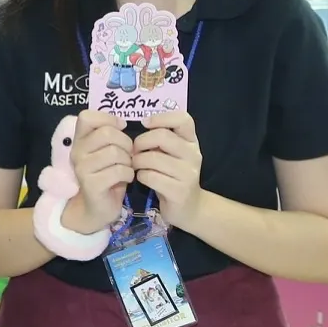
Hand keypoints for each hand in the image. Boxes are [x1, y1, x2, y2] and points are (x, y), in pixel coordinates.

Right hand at [66, 109, 131, 233]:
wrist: (96, 208)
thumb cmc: (106, 175)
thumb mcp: (105, 151)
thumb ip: (109, 134)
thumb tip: (121, 122)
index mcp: (79, 140)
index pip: (86, 117)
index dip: (107, 119)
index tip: (120, 128)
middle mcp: (76, 152)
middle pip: (107, 133)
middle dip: (126, 143)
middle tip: (128, 155)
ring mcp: (82, 168)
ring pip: (115, 152)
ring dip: (128, 160)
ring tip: (127, 167)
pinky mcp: (92, 184)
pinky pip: (118, 171)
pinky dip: (128, 174)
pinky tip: (126, 179)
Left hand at [134, 110, 204, 228]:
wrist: (188, 209)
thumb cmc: (173, 176)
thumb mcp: (173, 154)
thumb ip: (162, 139)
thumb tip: (142, 122)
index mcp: (192, 142)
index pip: (183, 119)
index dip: (161, 117)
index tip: (145, 123)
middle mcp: (194, 155)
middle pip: (161, 137)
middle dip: (140, 142)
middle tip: (134, 151)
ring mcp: (188, 174)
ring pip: (153, 158)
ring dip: (137, 161)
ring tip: (136, 166)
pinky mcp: (179, 191)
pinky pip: (150, 176)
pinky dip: (140, 176)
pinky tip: (141, 178)